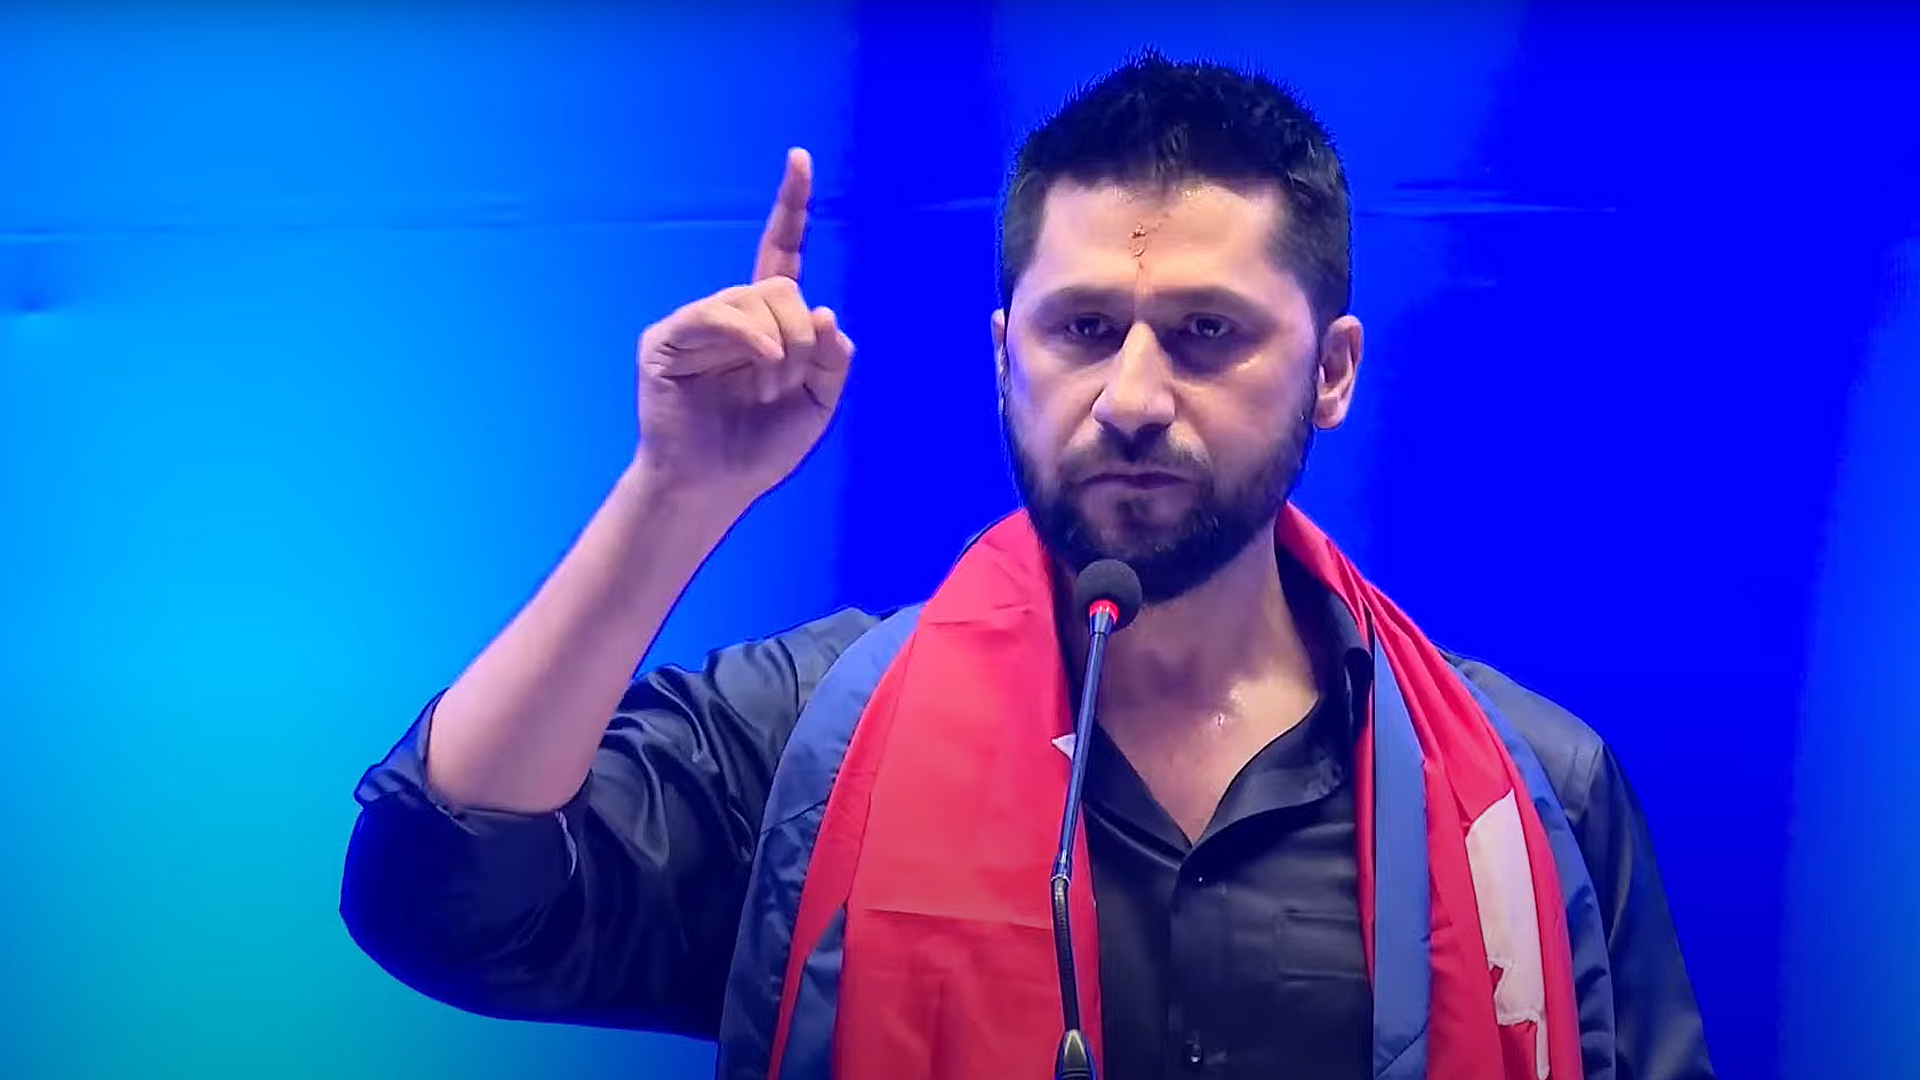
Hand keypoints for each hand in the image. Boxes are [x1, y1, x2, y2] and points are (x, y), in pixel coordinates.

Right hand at [632, 147, 854, 504]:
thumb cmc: (760, 448)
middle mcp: (732, 314)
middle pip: (781, 286)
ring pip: (755, 299)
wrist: (713, 487)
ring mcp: (697, 323)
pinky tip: (761, 369)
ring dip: (779, 347)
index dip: (791, 208)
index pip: (781, 253)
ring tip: (770, 390)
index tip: (799, 158)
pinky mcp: (668, 339)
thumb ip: (831, 358)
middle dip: (801, 335)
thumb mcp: (818, 404)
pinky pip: (717, 315)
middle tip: (789, 383)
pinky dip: (749, 340)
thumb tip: (823, 309)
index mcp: (768, 324)